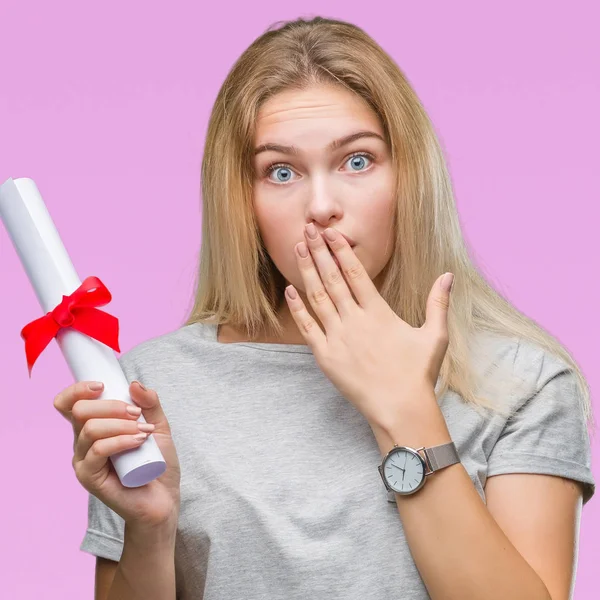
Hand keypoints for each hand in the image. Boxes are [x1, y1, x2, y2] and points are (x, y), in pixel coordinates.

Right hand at [54, 380, 180, 529]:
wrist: (163, 498)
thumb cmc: (157, 462)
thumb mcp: (158, 425)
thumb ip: (150, 403)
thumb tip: (133, 383)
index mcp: (93, 426)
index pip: (68, 404)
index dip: (78, 390)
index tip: (103, 385)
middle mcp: (82, 442)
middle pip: (80, 411)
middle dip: (112, 406)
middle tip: (137, 414)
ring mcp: (83, 460)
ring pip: (90, 429)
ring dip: (121, 424)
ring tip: (144, 432)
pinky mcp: (89, 477)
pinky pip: (98, 450)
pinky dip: (120, 441)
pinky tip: (138, 442)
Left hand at [284, 224, 453, 429]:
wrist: (400, 408)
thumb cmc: (418, 373)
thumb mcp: (435, 335)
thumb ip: (438, 303)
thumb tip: (448, 275)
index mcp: (378, 313)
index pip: (356, 273)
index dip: (341, 250)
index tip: (330, 232)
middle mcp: (355, 320)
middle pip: (333, 278)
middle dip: (320, 251)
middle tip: (308, 229)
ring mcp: (338, 338)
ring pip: (317, 297)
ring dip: (306, 271)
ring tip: (298, 248)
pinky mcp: (326, 356)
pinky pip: (307, 327)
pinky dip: (297, 308)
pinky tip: (290, 290)